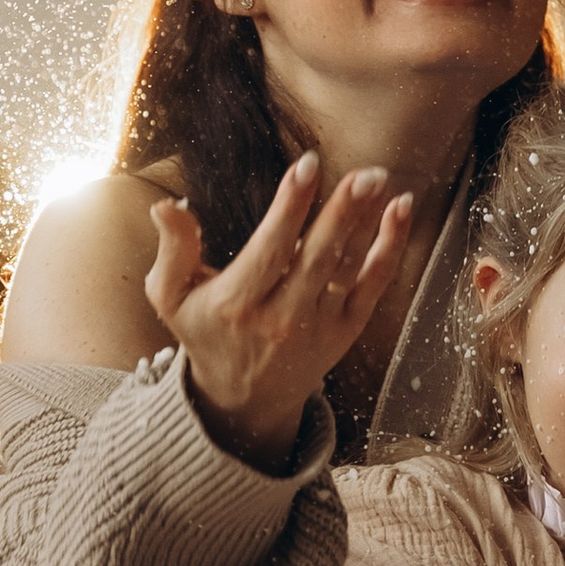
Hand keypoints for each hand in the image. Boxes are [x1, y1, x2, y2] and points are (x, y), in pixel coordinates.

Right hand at [146, 157, 412, 472]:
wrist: (244, 400)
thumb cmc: (207, 333)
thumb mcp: (172, 298)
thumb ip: (173, 250)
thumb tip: (164, 206)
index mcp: (236, 304)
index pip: (269, 250)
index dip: (290, 206)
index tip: (308, 165)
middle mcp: (280, 318)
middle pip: (316, 259)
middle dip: (342, 213)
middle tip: (365, 174)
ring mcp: (318, 326)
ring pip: (347, 268)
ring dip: (368, 222)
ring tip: (381, 181)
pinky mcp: (346, 329)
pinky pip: (374, 284)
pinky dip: (390, 248)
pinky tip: (400, 210)